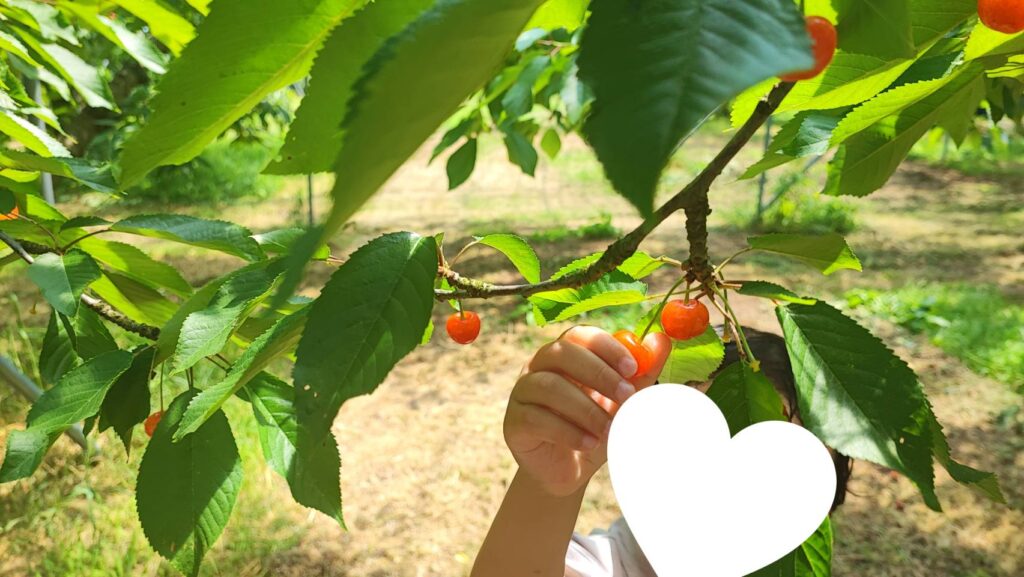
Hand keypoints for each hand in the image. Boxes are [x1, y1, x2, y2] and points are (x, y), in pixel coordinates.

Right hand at [504, 326, 671, 496]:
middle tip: (626, 397)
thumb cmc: (595, 427)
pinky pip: (537, 418)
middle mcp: (538, 366)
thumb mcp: (622, 402)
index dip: (607, 347)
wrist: (569, 471)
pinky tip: (588, 444)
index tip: (633, 368)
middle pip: (561, 352)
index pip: (581, 335)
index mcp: (565, 354)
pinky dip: (567, 431)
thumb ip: (641, 373)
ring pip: (548, 386)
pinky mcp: (514, 422)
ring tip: (609, 429)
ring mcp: (522, 392)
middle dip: (598, 373)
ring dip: (585, 408)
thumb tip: (661, 340)